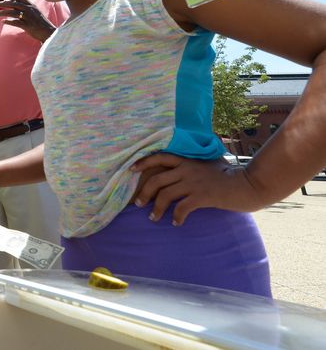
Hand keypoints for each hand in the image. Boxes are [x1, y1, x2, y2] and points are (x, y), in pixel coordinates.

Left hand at [0, 0, 54, 41]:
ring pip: (13, 13)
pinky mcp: (28, 26)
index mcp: (31, 5)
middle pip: (14, 4)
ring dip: (3, 12)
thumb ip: (25, 5)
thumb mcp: (34, 11)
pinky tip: (3, 21)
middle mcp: (30, 9)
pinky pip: (16, 22)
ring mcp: (29, 17)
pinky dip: (9, 21)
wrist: (48, 32)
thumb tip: (17, 1)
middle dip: (3, 3)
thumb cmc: (39, 21)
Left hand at [132, 153, 259, 225]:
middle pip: (157, 180)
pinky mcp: (202, 196)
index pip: (160, 157)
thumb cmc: (231, 175)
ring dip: (156, 209)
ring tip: (153, 218)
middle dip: (144, 193)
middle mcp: (187, 169)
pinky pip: (181, 208)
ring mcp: (194, 183)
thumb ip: (196, 163)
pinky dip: (176, 217)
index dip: (143, 162)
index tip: (131, 169)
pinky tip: (175, 223)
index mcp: (187, 160)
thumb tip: (186, 166)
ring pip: (165, 195)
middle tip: (138, 204)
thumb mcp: (210, 163)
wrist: (249, 184)